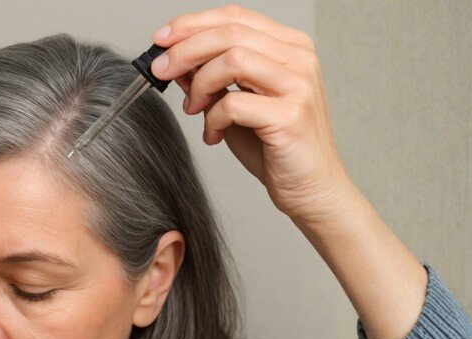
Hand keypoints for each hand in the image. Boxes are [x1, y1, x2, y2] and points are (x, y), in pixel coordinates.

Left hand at [150, 4, 358, 225]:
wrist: (310, 189)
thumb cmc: (275, 148)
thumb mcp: (235, 105)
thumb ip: (210, 79)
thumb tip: (175, 61)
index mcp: (288, 47)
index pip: (235, 16)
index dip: (192, 24)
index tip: (161, 40)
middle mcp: (298, 58)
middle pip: (230, 33)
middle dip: (185, 51)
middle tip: (160, 71)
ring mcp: (299, 84)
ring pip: (232, 59)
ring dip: (200, 84)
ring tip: (193, 108)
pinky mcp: (291, 114)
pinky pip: (234, 103)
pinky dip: (212, 118)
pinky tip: (213, 134)